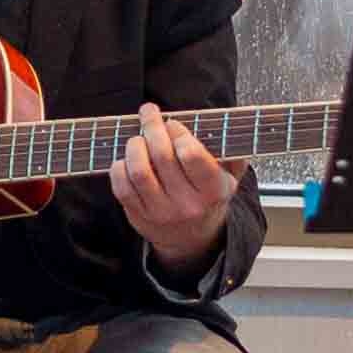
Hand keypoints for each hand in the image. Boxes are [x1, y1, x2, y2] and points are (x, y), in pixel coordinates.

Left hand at [112, 104, 232, 272]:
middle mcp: (187, 204)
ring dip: (135, 146)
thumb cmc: (209, 198)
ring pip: (139, 171)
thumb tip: (229, 124)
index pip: (192, 155)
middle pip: (162, 156)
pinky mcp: (139, 216)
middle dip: (152, 127)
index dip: (178, 132)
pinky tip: (128, 160)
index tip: (173, 123)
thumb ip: (232, 152)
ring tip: (138, 138)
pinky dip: (120, 167)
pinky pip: (122, 187)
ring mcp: (161, 212)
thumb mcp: (230, 177)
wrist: (193, 239)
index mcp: (213, 191)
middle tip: (149, 113)